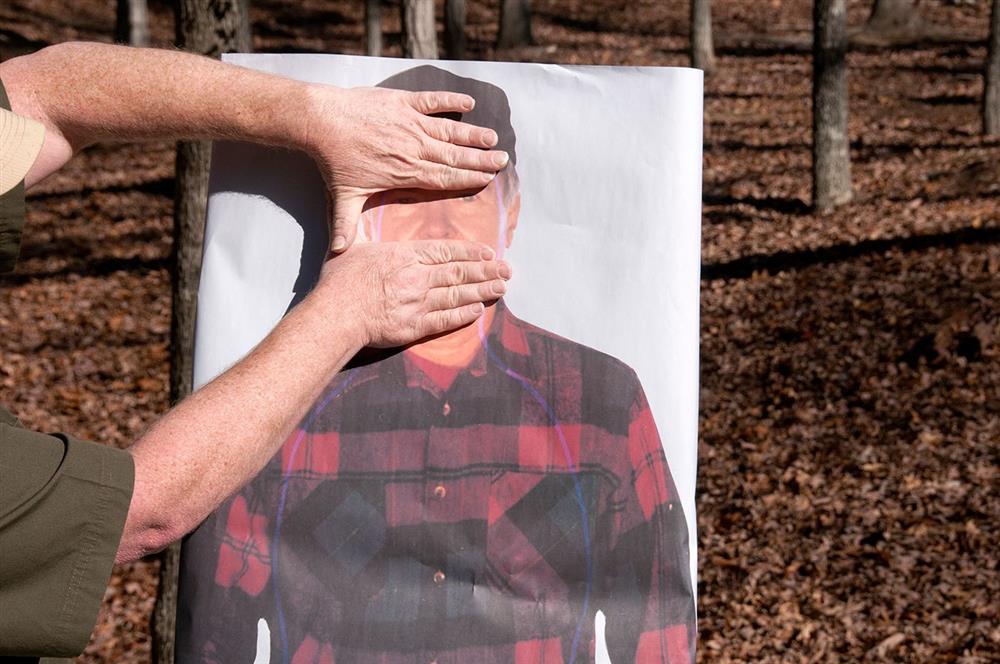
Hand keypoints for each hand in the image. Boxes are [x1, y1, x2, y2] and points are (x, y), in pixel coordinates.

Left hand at [301, 85, 509, 252]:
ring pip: (449, 131)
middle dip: (480, 159)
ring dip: (472, 134)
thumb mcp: (342, 197)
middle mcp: (414, 149)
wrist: (321, 123)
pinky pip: (432, 101)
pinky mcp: (402, 102)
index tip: (487, 179)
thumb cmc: (333, 161)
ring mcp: (409, 124)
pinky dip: (451, 101)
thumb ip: (346, 225)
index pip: (444, 178)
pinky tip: (468, 103)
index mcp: (406, 173)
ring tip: (492, 138)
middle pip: (455, 156)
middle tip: (502, 160)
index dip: (468, 179)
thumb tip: (338, 253)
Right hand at [317, 239, 510, 347]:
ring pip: (459, 294)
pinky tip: (479, 310)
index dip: (470, 251)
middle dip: (486, 270)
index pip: (446, 251)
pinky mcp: (416, 326)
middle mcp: (418, 277)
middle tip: (507, 270)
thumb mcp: (351, 246)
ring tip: (502, 288)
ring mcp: (419, 302)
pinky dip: (464, 315)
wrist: (336, 315)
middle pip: (459, 272)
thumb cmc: (339, 281)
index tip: (489, 252)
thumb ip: (359, 230)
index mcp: (405, 255)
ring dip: (483, 291)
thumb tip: (351, 215)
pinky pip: (446, 320)